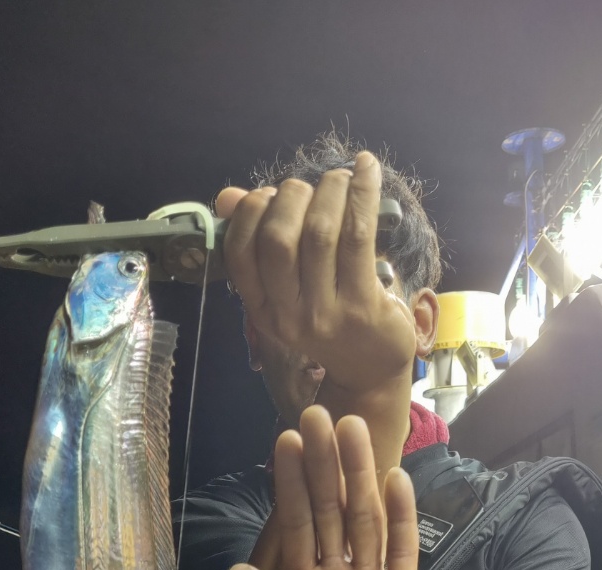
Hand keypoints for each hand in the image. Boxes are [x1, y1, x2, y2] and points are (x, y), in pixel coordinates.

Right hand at [215, 154, 417, 395]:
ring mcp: (326, 314)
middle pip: (278, 237)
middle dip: (291, 196)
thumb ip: (259, 240)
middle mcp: (288, 315)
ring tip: (340, 179)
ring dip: (329, 190)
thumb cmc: (330, 318)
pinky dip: (362, 193)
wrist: (371, 369)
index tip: (273, 196)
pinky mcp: (363, 305)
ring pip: (319, 231)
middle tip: (312, 188)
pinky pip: (358, 234)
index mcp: (262, 309)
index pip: (239, 252)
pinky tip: (366, 168)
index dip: (252, 211)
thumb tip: (229, 196)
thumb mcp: (289, 287)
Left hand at [225, 406, 432, 569]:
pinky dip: (400, 517)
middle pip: (329, 509)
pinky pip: (401, 552)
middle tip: (316, 413)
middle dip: (321, 463)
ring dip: (359, 475)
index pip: (295, 526)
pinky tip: (396, 480)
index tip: (282, 441)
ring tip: (353, 428)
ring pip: (364, 519)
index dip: (289, 484)